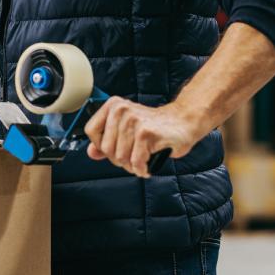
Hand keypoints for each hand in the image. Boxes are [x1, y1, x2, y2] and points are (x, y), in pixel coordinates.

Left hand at [84, 97, 200, 177]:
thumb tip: (91, 153)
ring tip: (142, 160)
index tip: (114, 149)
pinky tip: (147, 165)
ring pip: (121, 157)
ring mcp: (134, 121)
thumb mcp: (126, 129)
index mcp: (113, 106)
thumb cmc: (154, 126)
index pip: (91, 131)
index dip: (101, 146)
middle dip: (119, 159)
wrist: (183, 121)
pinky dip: (142, 169)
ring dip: (132, 166)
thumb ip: (106, 140)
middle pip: (106, 148)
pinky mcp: (146, 133)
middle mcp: (121, 110)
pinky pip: (136, 162)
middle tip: (133, 157)